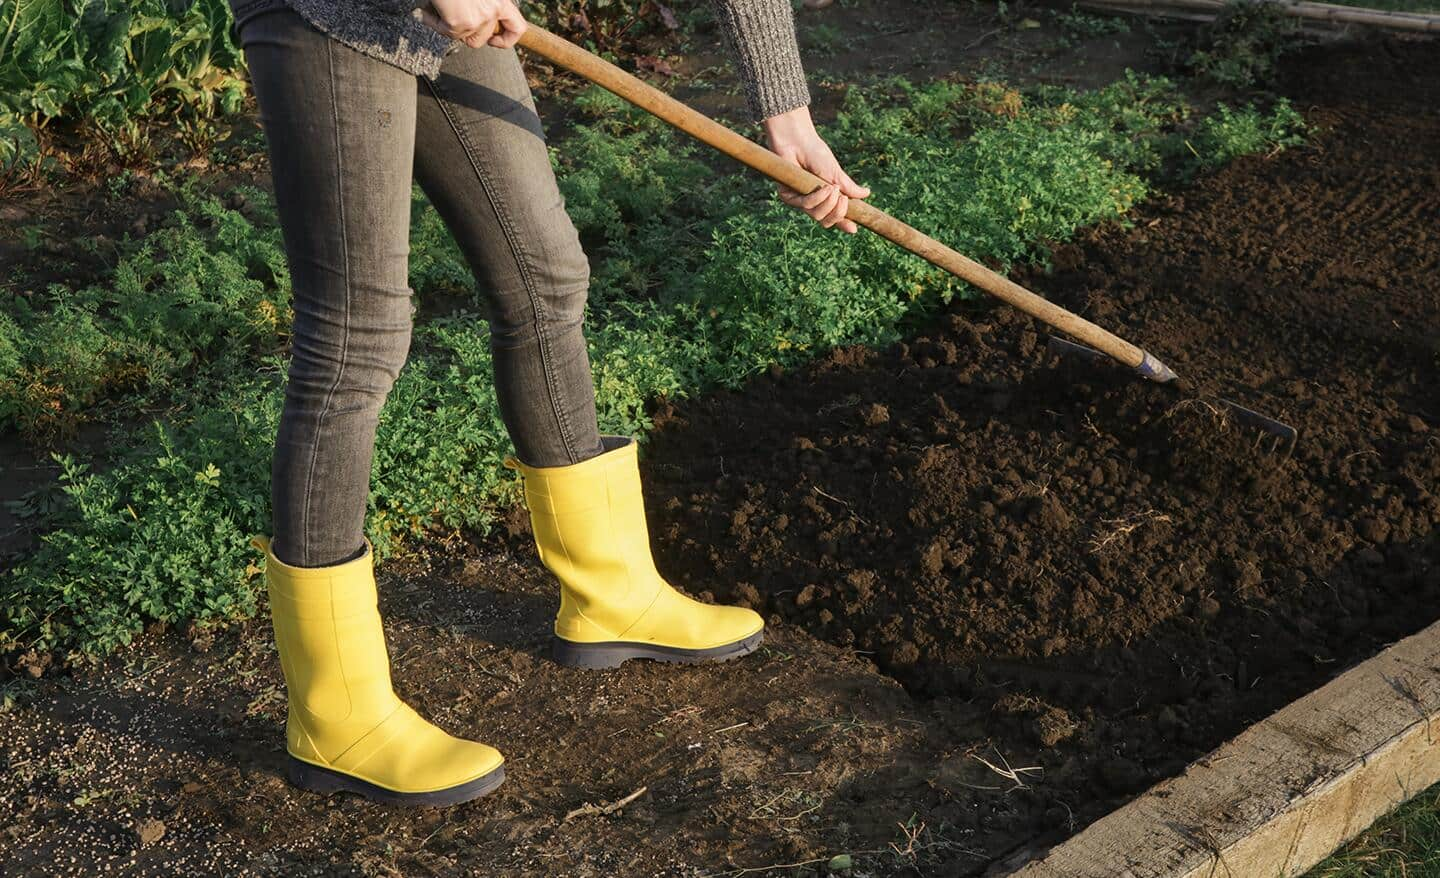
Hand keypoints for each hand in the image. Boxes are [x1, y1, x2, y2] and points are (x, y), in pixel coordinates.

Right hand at [419, 0, 526, 48]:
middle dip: (468, 33)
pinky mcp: (461, 22)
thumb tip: (475, 22)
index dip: (506, 40)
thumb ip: (483, 4)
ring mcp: (479, 17)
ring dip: (450, 27)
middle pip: (485, 39)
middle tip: (455, 21)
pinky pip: (446, 32)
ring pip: (464, 38)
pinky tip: (428, 9)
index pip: (518, 28)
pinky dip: (434, 21)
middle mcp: (494, 8)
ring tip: (440, 9)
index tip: (494, 40)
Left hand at [763, 106, 868, 233]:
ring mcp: (799, 200)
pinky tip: (824, 188)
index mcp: (825, 198)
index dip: (843, 224)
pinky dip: (817, 198)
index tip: (853, 229)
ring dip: (828, 203)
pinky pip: (805, 206)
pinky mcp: (787, 196)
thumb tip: (867, 194)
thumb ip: (849, 187)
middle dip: (838, 213)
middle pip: (826, 221)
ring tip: (833, 188)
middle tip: (844, 199)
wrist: (798, 141)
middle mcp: (812, 202)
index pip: (834, 216)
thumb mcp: (836, 173)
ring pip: (817, 216)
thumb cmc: (816, 154)